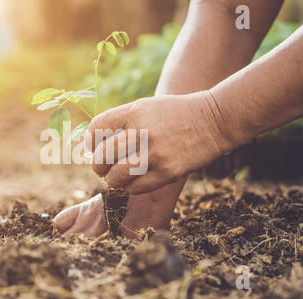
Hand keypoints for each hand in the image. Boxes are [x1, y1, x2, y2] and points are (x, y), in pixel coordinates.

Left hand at [85, 91, 232, 193]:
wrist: (213, 121)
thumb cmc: (175, 114)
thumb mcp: (146, 107)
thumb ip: (121, 122)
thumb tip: (94, 145)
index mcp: (134, 112)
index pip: (97, 128)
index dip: (89, 140)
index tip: (92, 147)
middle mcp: (142, 132)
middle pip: (102, 156)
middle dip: (97, 165)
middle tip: (101, 168)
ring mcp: (155, 154)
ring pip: (116, 176)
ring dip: (112, 180)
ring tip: (116, 177)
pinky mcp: (167, 171)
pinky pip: (136, 188)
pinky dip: (129, 188)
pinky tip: (133, 182)